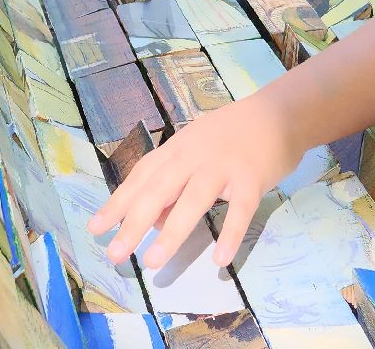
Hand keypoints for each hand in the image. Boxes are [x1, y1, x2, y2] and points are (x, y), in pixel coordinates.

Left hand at [86, 95, 306, 268]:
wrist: (279, 112)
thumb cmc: (233, 136)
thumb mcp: (196, 151)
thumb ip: (174, 184)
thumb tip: (155, 222)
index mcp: (177, 149)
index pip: (141, 177)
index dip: (118, 203)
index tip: (96, 229)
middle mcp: (194, 156)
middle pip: (158, 189)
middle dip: (134, 222)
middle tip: (115, 254)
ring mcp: (223, 166)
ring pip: (193, 200)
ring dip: (172, 232)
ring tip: (153, 262)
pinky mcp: (252, 179)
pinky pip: (240, 210)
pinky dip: (230, 234)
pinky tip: (220, 260)